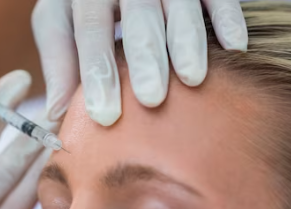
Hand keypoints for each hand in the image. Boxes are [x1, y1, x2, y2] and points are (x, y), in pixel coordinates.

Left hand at [32, 0, 247, 125]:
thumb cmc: (82, 2)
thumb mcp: (59, 20)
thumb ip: (60, 62)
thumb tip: (55, 116)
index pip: (90, 30)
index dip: (98, 71)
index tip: (105, 114)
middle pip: (138, 15)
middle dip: (146, 57)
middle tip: (152, 98)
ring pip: (179, 3)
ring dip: (187, 40)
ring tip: (193, 78)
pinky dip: (226, 17)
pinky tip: (234, 46)